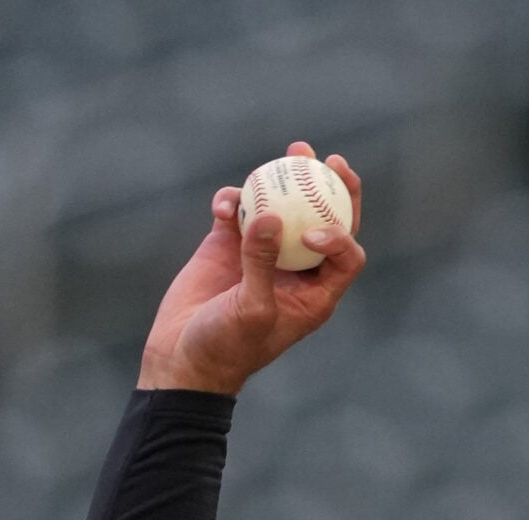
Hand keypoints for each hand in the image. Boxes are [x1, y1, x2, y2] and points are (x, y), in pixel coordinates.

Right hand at [138, 142, 365, 394]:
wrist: (182, 359)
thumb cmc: (226, 347)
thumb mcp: (251, 311)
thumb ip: (262, 264)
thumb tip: (272, 216)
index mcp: (315, 294)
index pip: (347, 255)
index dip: (342, 234)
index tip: (314, 231)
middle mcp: (295, 269)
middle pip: (324, 221)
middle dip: (332, 188)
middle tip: (330, 159)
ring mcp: (261, 254)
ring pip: (282, 207)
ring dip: (286, 180)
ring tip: (291, 152)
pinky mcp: (226, 244)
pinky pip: (237, 210)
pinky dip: (232, 200)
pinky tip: (224, 203)